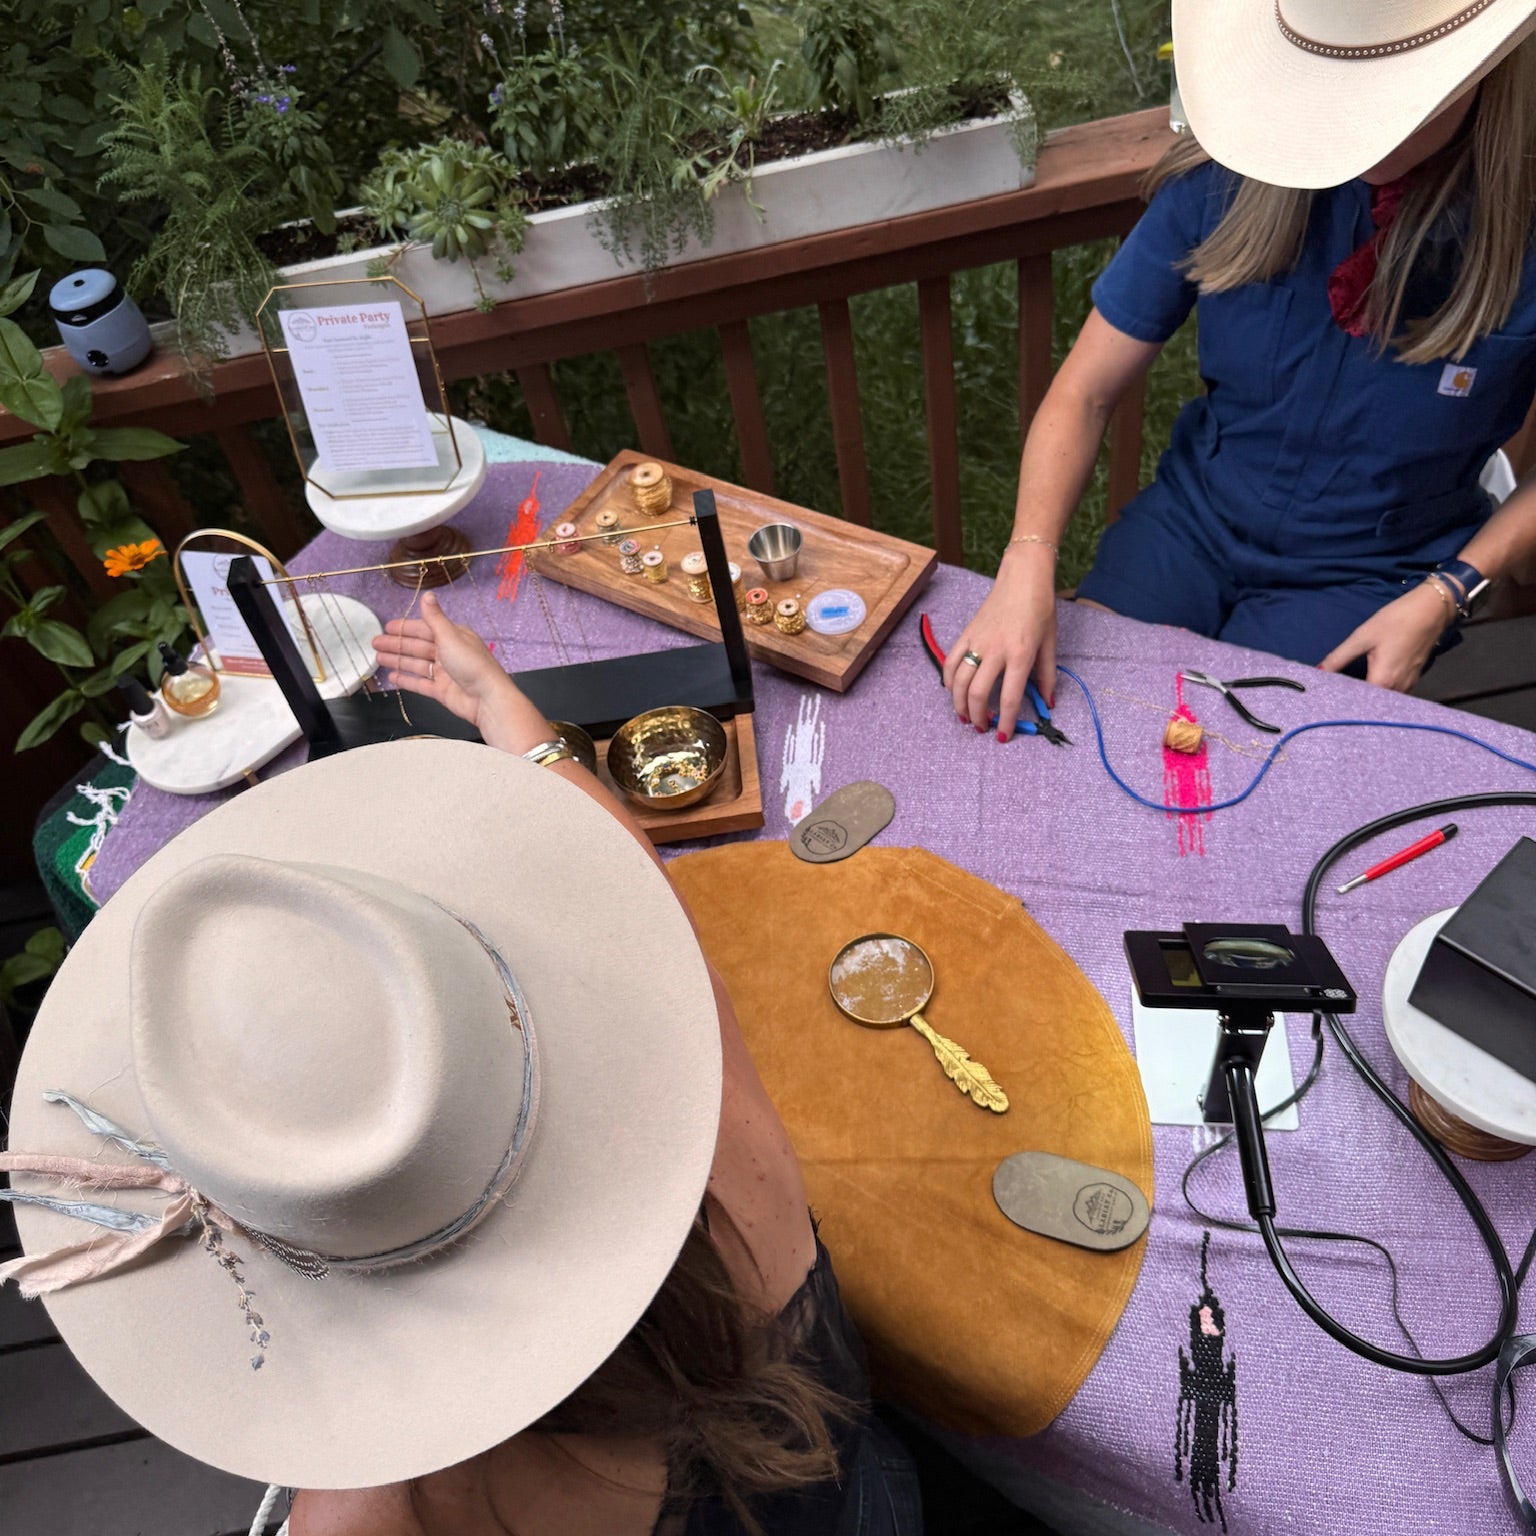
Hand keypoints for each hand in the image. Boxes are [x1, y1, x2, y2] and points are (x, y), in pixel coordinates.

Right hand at [371, 591, 513, 729]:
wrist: (486, 698)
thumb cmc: (471, 664)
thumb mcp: (450, 636)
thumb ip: (434, 617)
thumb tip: (427, 594)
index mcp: (453, 637)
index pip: (424, 629)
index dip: (406, 628)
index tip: (387, 627)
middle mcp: (449, 653)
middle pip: (418, 647)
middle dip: (396, 644)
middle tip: (375, 643)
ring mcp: (445, 673)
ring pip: (416, 664)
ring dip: (398, 660)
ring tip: (378, 658)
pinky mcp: (442, 691)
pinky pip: (420, 684)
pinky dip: (406, 680)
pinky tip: (392, 676)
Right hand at [941, 545, 1058, 740]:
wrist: (1023, 578)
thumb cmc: (1040, 609)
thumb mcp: (1050, 643)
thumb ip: (1047, 675)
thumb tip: (1048, 702)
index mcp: (1020, 654)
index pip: (1009, 697)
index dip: (1004, 722)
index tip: (1002, 737)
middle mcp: (996, 650)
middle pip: (977, 693)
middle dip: (976, 716)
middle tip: (981, 728)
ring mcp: (977, 641)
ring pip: (958, 681)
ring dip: (959, 704)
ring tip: (964, 717)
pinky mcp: (966, 633)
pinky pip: (950, 662)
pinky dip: (948, 681)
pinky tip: (953, 692)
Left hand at [1318, 583, 1450, 691]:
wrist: (1431, 609)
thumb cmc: (1396, 621)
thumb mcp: (1362, 637)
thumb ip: (1338, 658)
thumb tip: (1317, 672)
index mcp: (1383, 682)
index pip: (1356, 702)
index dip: (1339, 702)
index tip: (1323, 699)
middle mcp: (1398, 690)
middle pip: (1369, 703)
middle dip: (1350, 701)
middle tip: (1330, 697)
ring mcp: (1408, 686)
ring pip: (1382, 699)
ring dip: (1365, 697)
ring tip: (1344, 693)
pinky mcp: (1413, 679)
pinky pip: (1392, 692)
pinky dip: (1378, 691)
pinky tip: (1365, 684)